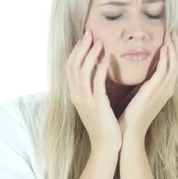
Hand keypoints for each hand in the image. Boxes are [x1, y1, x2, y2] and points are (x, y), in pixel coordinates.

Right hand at [66, 28, 121, 152]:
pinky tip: (107, 59)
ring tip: (100, 42)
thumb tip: (98, 70)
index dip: (77, 50)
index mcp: (75, 93)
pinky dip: (100, 69)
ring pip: (83, 71)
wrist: (106, 146)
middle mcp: (76, 95)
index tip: (86, 36)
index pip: (70, 66)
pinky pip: (96, 83)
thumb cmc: (103, 124)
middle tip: (90, 32)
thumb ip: (92, 88)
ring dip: (91, 54)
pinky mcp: (97, 105)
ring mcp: (85, 100)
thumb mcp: (94, 103)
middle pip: (73, 65)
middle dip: (81, 47)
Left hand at [117, 31, 177, 139]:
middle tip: (174, 31)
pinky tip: (164, 48)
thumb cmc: (131, 115)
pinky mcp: (155, 91)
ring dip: (173, 49)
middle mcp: (167, 89)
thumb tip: (138, 70)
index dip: (174, 51)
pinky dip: (166, 58)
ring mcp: (163, 91)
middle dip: (176, 47)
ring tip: (171, 34)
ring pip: (174, 65)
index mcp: (164, 89)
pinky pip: (164, 71)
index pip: (173, 66)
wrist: (129, 132)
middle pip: (177, 63)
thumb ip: (142, 81)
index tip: (170, 37)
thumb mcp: (139, 94)